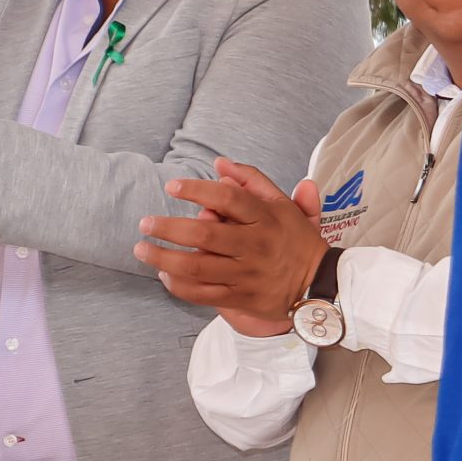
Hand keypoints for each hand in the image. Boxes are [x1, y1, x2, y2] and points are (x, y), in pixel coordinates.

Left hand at [133, 159, 326, 331]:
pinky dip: (179, 285)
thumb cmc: (296, 240)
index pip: (229, 198)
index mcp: (267, 218)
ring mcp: (247, 273)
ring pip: (198, 266)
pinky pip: (202, 293)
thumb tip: (219, 163)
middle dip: (169, 228)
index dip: (197, 189)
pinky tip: (165, 274)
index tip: (171, 186)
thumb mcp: (283, 205)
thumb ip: (252, 181)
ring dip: (164, 257)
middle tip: (145, 223)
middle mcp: (256, 245)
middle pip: (206, 234)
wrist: (319, 284)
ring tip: (142, 249)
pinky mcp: (241, 297)